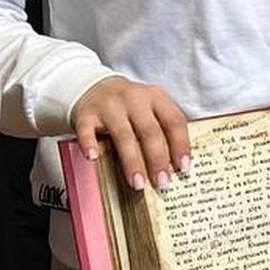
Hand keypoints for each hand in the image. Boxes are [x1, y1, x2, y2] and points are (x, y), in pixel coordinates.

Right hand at [69, 75, 190, 191]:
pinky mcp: (86, 114)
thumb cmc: (128, 105)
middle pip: (150, 131)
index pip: (174, 121)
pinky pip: (87, 131)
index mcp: (155, 97)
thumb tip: (175, 165)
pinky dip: (90, 144)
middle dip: (157, 159)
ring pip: (123, 135)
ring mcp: (109, 106)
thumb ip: (162, 129)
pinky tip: (93, 158)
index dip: (180, 145)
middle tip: (161, 182)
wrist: (94, 86)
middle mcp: (134, 99)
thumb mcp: (150, 108)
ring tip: (137, 182)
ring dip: (132, 161)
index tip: (183, 167)